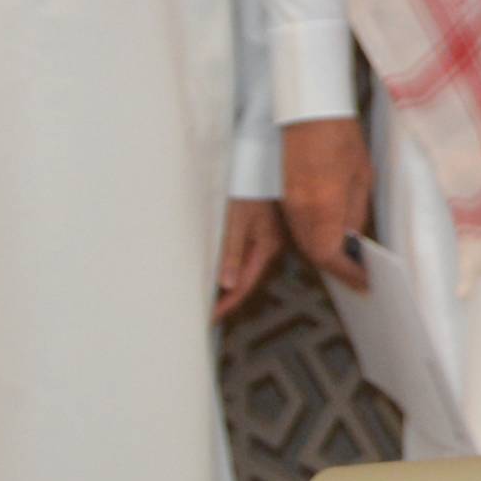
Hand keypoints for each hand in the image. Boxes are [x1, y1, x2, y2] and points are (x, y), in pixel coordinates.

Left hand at [216, 199, 285, 321]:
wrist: (259, 163)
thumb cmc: (248, 187)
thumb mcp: (235, 221)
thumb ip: (232, 254)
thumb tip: (227, 284)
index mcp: (267, 246)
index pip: (244, 284)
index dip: (227, 303)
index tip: (212, 318)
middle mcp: (270, 244)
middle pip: (247, 279)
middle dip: (228, 298)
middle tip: (209, 313)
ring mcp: (267, 236)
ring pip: (246, 268)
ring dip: (229, 283)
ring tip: (212, 298)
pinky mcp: (261, 228)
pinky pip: (246, 255)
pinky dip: (233, 267)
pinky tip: (223, 271)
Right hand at [282, 117, 374, 290]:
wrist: (309, 112)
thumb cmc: (341, 138)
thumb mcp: (361, 177)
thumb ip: (354, 212)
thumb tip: (353, 239)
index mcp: (322, 207)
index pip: (330, 255)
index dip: (348, 272)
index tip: (365, 280)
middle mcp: (300, 211)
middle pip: (314, 253)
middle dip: (337, 267)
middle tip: (360, 275)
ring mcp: (288, 204)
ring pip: (304, 242)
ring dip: (326, 254)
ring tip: (351, 259)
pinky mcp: (284, 196)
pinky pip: (298, 228)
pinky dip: (315, 238)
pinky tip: (332, 236)